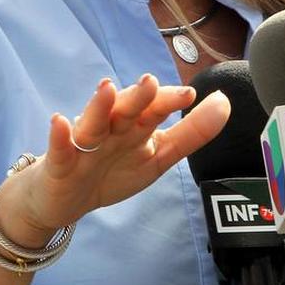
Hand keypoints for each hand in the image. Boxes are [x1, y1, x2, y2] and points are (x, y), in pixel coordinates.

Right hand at [0, 74, 228, 241]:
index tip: (189, 94)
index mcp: (135, 127)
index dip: (168, 100)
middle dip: (138, 97)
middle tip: (150, 83)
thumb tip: (225, 103)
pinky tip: (60, 122)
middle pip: (125, 110)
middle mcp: (111, 129)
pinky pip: (60, 149)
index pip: (153, 109)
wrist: (64, 201)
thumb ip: (191, 132)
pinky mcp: (59, 164)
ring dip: (99, 107)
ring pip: (93, 124)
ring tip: (107, 89)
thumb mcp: (157, 157)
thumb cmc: (111, 171)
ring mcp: (84, 144)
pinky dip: (59, 137)